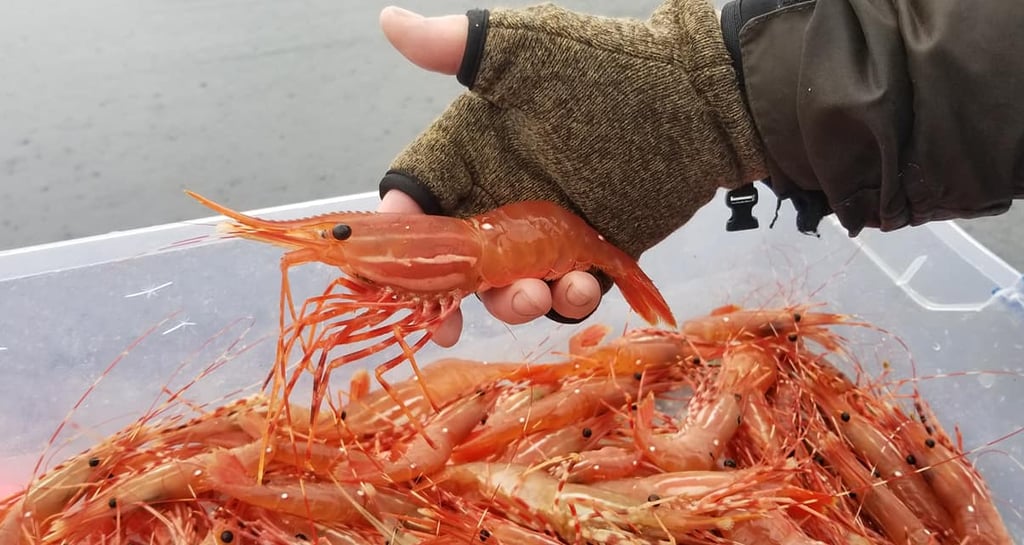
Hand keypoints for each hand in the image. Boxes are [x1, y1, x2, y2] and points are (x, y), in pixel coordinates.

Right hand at [375, 1, 766, 345]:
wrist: (698, 102)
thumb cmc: (608, 69)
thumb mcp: (528, 52)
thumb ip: (457, 46)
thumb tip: (387, 18)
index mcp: (473, 155)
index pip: (416, 198)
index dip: (400, 231)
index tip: (394, 262)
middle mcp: (502, 199)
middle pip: (455, 262)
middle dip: (449, 294)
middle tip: (450, 322)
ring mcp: (547, 233)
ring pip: (507, 287)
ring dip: (511, 303)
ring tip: (536, 295)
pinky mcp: (591, 255)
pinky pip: (567, 293)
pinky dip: (569, 300)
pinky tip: (581, 288)